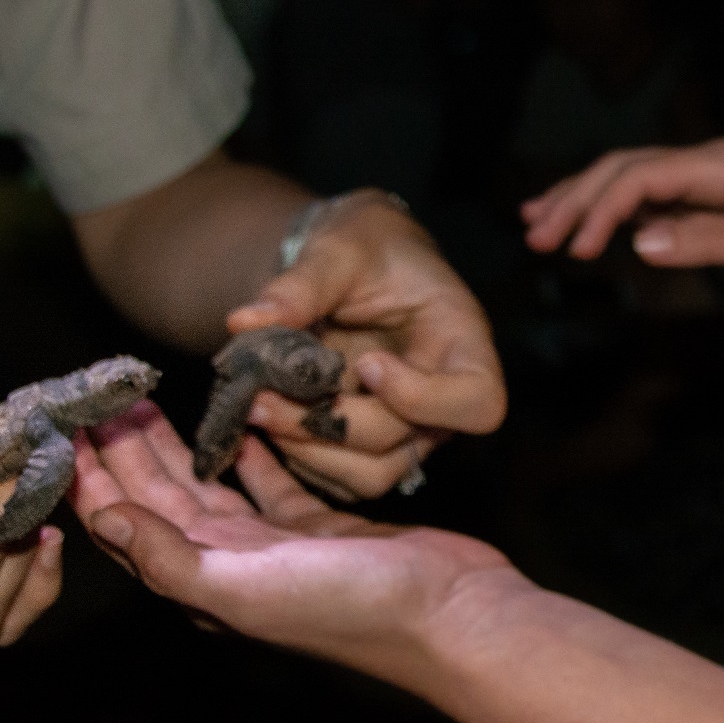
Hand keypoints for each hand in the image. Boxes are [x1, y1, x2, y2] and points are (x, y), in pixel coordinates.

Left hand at [71, 401, 514, 674]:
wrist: (450, 615)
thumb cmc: (351, 606)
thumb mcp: (247, 586)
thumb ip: (172, 557)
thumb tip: (105, 521)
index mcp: (205, 584)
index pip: (127, 525)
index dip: (91, 478)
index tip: (64, 425)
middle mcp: (231, 566)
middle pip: (159, 499)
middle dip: (124, 450)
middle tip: (100, 396)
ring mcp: (275, 547)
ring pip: (207, 486)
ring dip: (176, 445)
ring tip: (149, 399)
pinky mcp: (319, 527)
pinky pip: (268, 481)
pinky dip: (246, 449)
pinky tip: (233, 417)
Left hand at [227, 190, 503, 499]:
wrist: (350, 265)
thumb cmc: (365, 246)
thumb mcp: (339, 247)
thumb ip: (300, 285)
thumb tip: (245, 322)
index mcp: (460, 343)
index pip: (478, 403)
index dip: (423, 399)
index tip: (366, 362)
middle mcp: (441, 398)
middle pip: (403, 442)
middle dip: (329, 423)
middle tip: (262, 394)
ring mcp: (405, 429)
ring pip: (368, 475)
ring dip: (305, 448)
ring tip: (254, 405)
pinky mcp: (365, 447)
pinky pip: (335, 475)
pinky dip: (292, 454)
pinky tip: (258, 414)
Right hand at [524, 137, 723, 308]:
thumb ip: (707, 241)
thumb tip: (640, 241)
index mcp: (720, 165)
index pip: (639, 177)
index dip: (598, 210)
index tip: (575, 251)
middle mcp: (709, 164)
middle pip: (623, 170)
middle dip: (575, 199)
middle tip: (534, 236)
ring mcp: (710, 183)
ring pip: (631, 182)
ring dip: (584, 201)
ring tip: (538, 224)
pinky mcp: (714, 206)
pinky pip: (649, 201)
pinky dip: (612, 214)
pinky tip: (591, 228)